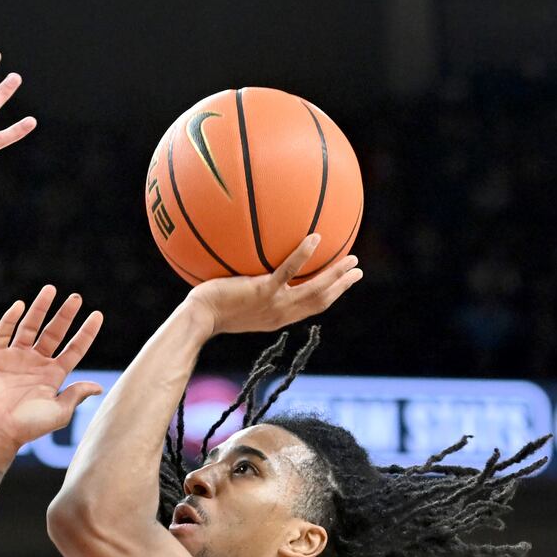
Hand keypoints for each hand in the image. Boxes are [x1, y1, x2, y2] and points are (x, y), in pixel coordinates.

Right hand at [0, 287, 103, 454]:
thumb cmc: (29, 427)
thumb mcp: (59, 413)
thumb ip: (75, 396)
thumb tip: (98, 387)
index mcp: (54, 375)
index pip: (74, 349)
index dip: (86, 333)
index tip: (98, 315)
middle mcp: (36, 363)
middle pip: (54, 333)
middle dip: (65, 315)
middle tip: (76, 297)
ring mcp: (15, 358)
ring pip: (29, 327)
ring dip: (39, 309)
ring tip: (50, 289)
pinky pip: (2, 334)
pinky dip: (9, 319)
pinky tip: (19, 306)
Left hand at [184, 234, 362, 337]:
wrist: (199, 318)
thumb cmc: (210, 308)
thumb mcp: (237, 302)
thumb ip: (250, 289)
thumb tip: (252, 270)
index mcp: (278, 317)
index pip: (310, 308)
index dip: (330, 296)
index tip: (343, 284)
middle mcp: (281, 314)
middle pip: (321, 300)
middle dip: (342, 286)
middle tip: (357, 270)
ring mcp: (274, 303)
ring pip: (314, 290)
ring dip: (336, 274)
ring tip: (352, 258)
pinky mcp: (263, 291)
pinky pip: (288, 271)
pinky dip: (303, 255)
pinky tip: (315, 238)